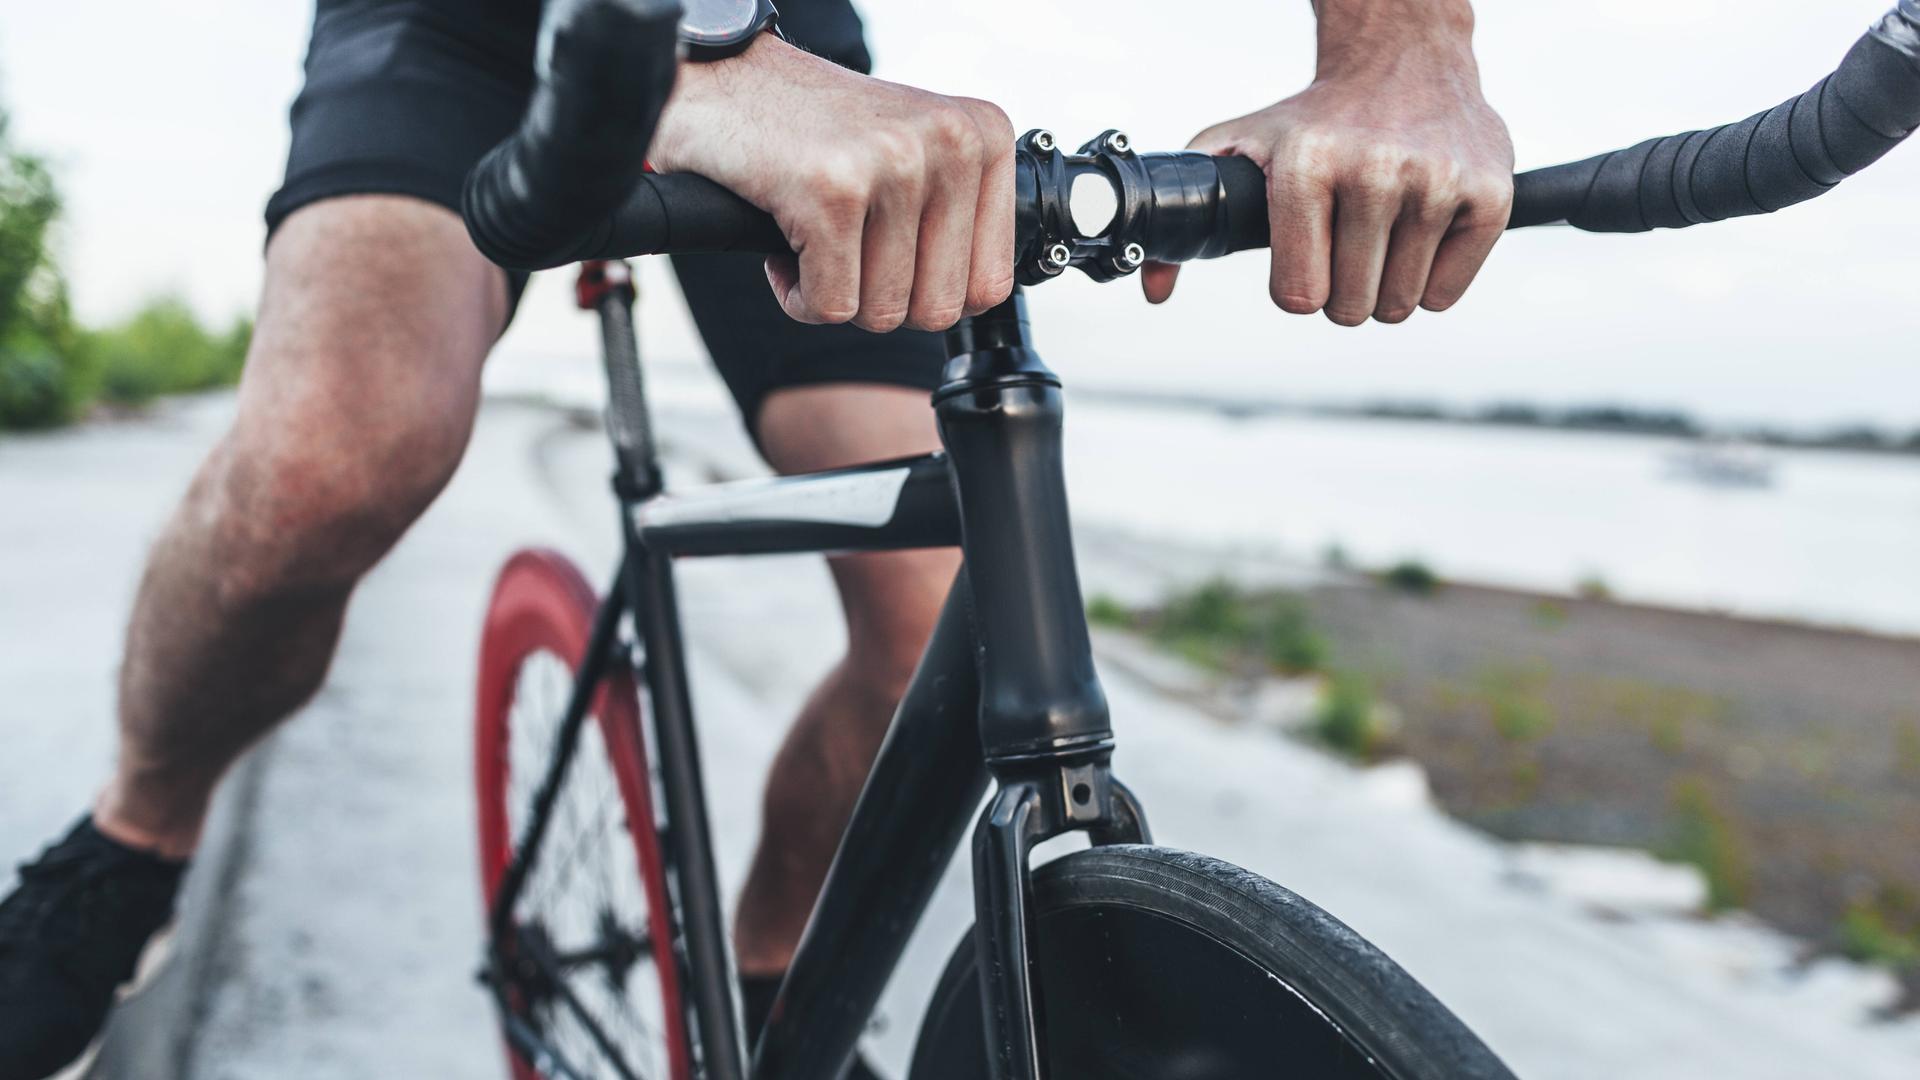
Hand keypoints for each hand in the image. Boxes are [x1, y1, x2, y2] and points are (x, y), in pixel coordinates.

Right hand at [648, 34, 1015, 331]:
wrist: (723, 84)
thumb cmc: (814, 132)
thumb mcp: (916, 156)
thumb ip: (960, 218)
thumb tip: (981, 301)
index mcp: (983, 136)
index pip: (990, 286)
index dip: (927, 293)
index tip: (888, 253)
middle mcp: (950, 142)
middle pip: (939, 308)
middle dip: (881, 301)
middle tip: (846, 252)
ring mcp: (893, 163)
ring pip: (884, 312)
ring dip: (836, 295)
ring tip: (813, 237)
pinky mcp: (832, 190)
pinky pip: (831, 306)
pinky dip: (799, 297)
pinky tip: (785, 248)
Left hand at [1142, 3, 1512, 324]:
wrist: (1401, 54)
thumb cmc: (1310, 118)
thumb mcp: (1237, 147)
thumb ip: (1185, 215)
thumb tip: (1153, 289)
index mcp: (1307, 165)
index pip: (1298, 296)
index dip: (1298, 289)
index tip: (1303, 261)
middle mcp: (1374, 171)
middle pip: (1349, 309)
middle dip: (1342, 291)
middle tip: (1344, 246)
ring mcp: (1436, 181)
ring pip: (1399, 306)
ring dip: (1385, 288)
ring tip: (1380, 235)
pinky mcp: (1488, 192)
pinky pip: (1446, 291)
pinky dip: (1431, 281)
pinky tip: (1419, 233)